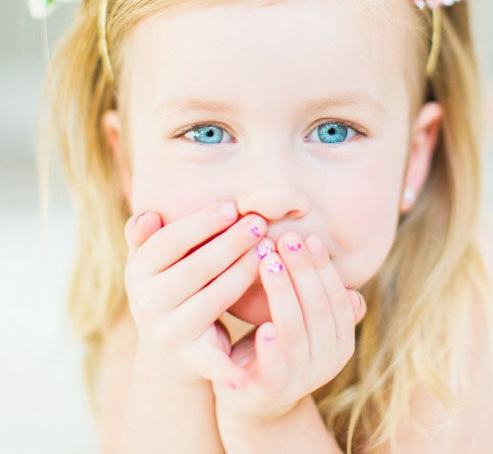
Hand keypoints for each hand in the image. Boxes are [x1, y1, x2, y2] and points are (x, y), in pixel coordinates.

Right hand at [124, 201, 272, 386]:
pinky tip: (249, 371)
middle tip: (259, 224)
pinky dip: (228, 370)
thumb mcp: (151, 256)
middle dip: (231, 243)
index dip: (201, 223)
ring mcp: (169, 333)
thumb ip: (145, 234)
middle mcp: (148, 304)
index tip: (232, 207)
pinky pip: (212, 362)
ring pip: (214, 299)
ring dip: (244, 273)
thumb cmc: (169, 280)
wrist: (168, 342)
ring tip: (269, 251)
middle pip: (196, 268)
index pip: (170, 241)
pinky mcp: (191, 359)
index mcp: (138, 271)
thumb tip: (148, 215)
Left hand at [213, 231, 365, 427]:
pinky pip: (275, 368)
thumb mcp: (301, 318)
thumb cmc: (276, 345)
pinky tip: (262, 326)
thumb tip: (317, 241)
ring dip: (283, 293)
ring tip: (268, 262)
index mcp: (341, 340)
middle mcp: (328, 362)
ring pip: (295, 331)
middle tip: (286, 239)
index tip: (308, 238)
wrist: (252, 400)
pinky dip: (271, 347)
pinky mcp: (270, 392)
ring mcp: (301, 380)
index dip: (322, 267)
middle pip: (318, 309)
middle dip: (302, 271)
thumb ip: (312, 290)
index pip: (336, 296)